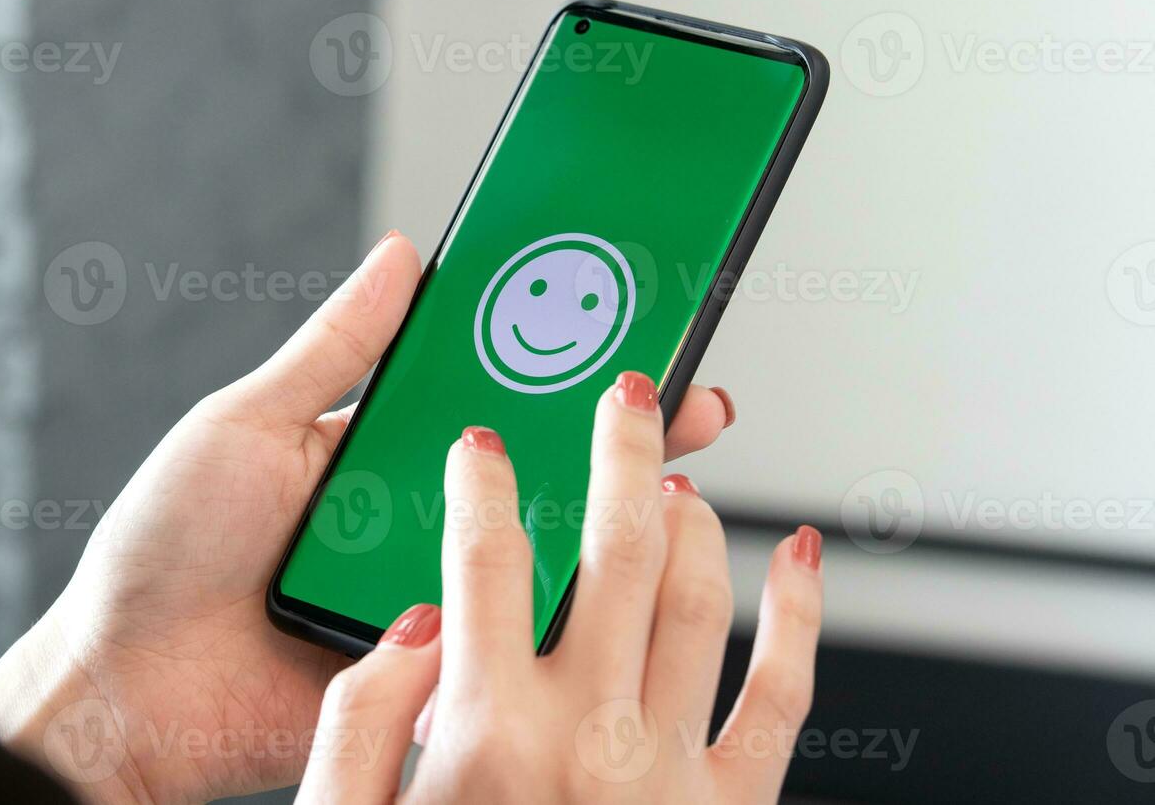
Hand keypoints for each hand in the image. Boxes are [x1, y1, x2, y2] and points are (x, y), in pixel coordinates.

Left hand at [0, 233, 736, 803]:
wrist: (125, 691)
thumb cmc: (165, 551)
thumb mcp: (247, 424)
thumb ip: (335, 349)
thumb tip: (404, 256)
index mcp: (380, 455)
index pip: (491, 399)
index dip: (560, 367)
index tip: (631, 330)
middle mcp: (415, 523)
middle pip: (531, 475)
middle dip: (614, 440)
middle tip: (684, 403)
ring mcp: (426, 596)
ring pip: (534, 559)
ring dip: (602, 528)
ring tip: (668, 487)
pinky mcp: (429, 671)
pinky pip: (503, 644)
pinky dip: (557, 621)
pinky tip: (611, 586)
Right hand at [297, 372, 822, 803]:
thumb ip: (356, 723)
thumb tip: (413, 626)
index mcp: (485, 737)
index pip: (481, 559)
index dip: (479, 482)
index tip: (480, 444)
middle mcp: (587, 738)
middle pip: (614, 548)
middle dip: (623, 449)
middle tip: (629, 391)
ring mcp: (671, 774)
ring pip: (699, 598)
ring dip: (696, 515)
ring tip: (680, 472)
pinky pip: (785, 696)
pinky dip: (801, 619)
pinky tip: (802, 560)